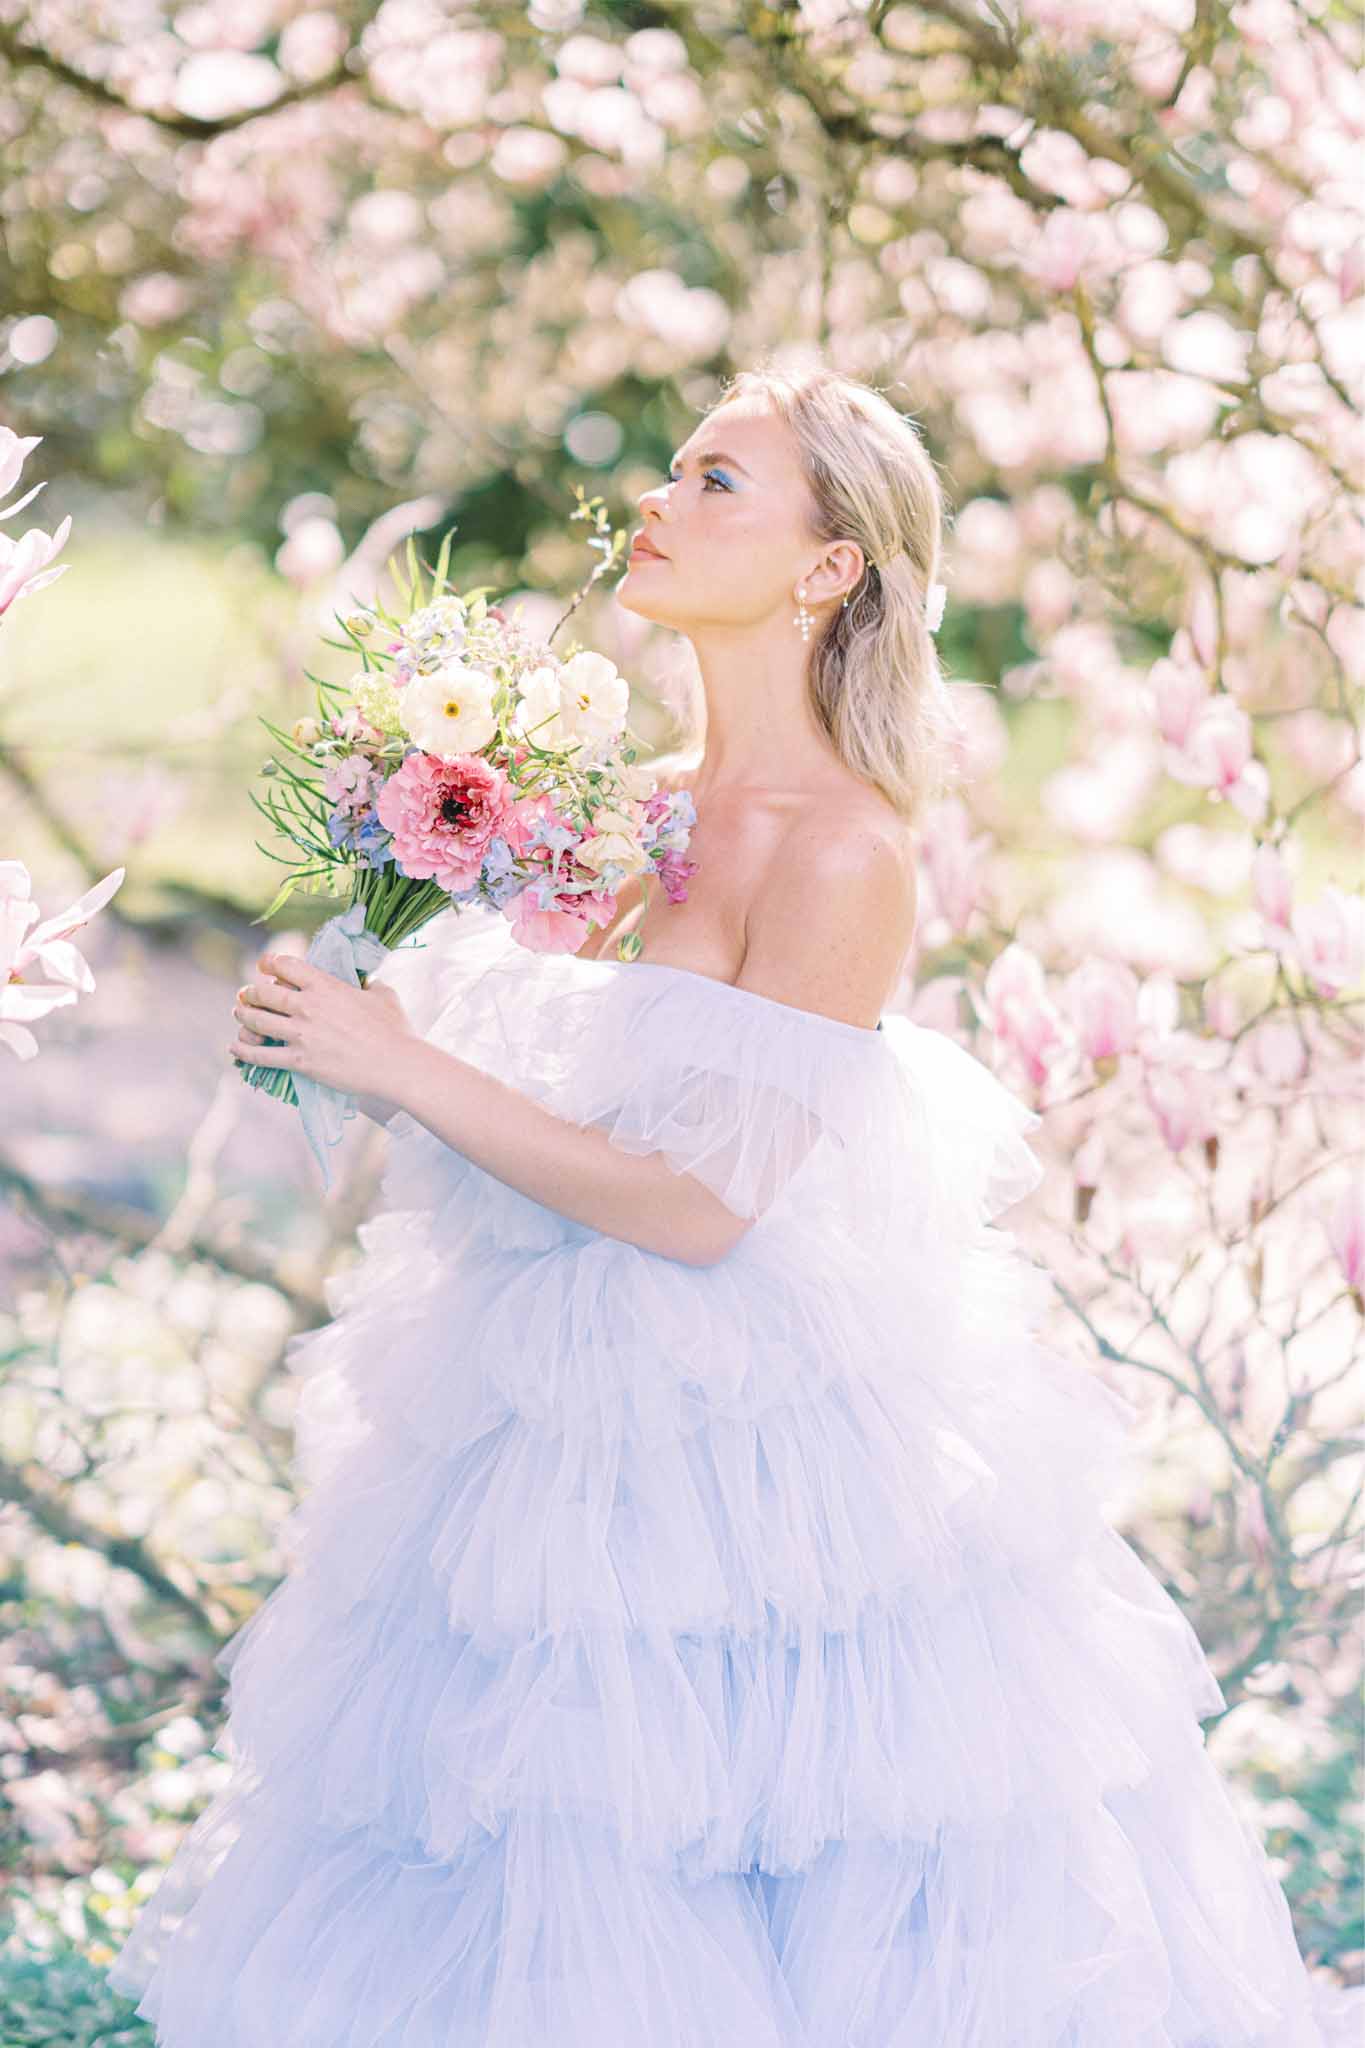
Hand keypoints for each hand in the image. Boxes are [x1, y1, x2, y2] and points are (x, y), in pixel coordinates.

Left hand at [228, 951, 414, 1096]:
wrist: (395, 1064)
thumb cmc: (394, 1029)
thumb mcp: (384, 996)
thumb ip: (370, 985)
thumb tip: (370, 983)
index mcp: (325, 985)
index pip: (285, 965)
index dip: (270, 963)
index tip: (265, 966)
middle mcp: (307, 1006)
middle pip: (264, 992)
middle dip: (251, 991)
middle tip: (246, 994)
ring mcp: (300, 1034)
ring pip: (257, 1020)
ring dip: (243, 1015)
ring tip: (239, 1014)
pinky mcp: (298, 1061)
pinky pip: (261, 1055)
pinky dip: (244, 1050)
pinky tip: (235, 1047)